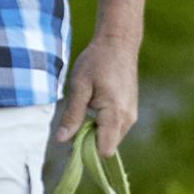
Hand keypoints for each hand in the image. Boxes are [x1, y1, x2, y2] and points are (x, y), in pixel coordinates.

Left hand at [58, 32, 143, 157]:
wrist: (119, 43)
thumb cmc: (97, 61)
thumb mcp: (79, 86)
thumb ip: (72, 115)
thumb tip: (61, 141)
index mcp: (115, 114)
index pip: (105, 151)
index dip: (88, 151)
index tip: (74, 138)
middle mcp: (128, 119)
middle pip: (107, 147)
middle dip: (90, 141)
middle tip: (76, 120)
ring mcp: (132, 115)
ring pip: (112, 138)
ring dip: (96, 132)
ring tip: (87, 108)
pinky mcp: (131, 111)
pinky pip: (116, 128)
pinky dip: (103, 124)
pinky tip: (95, 105)